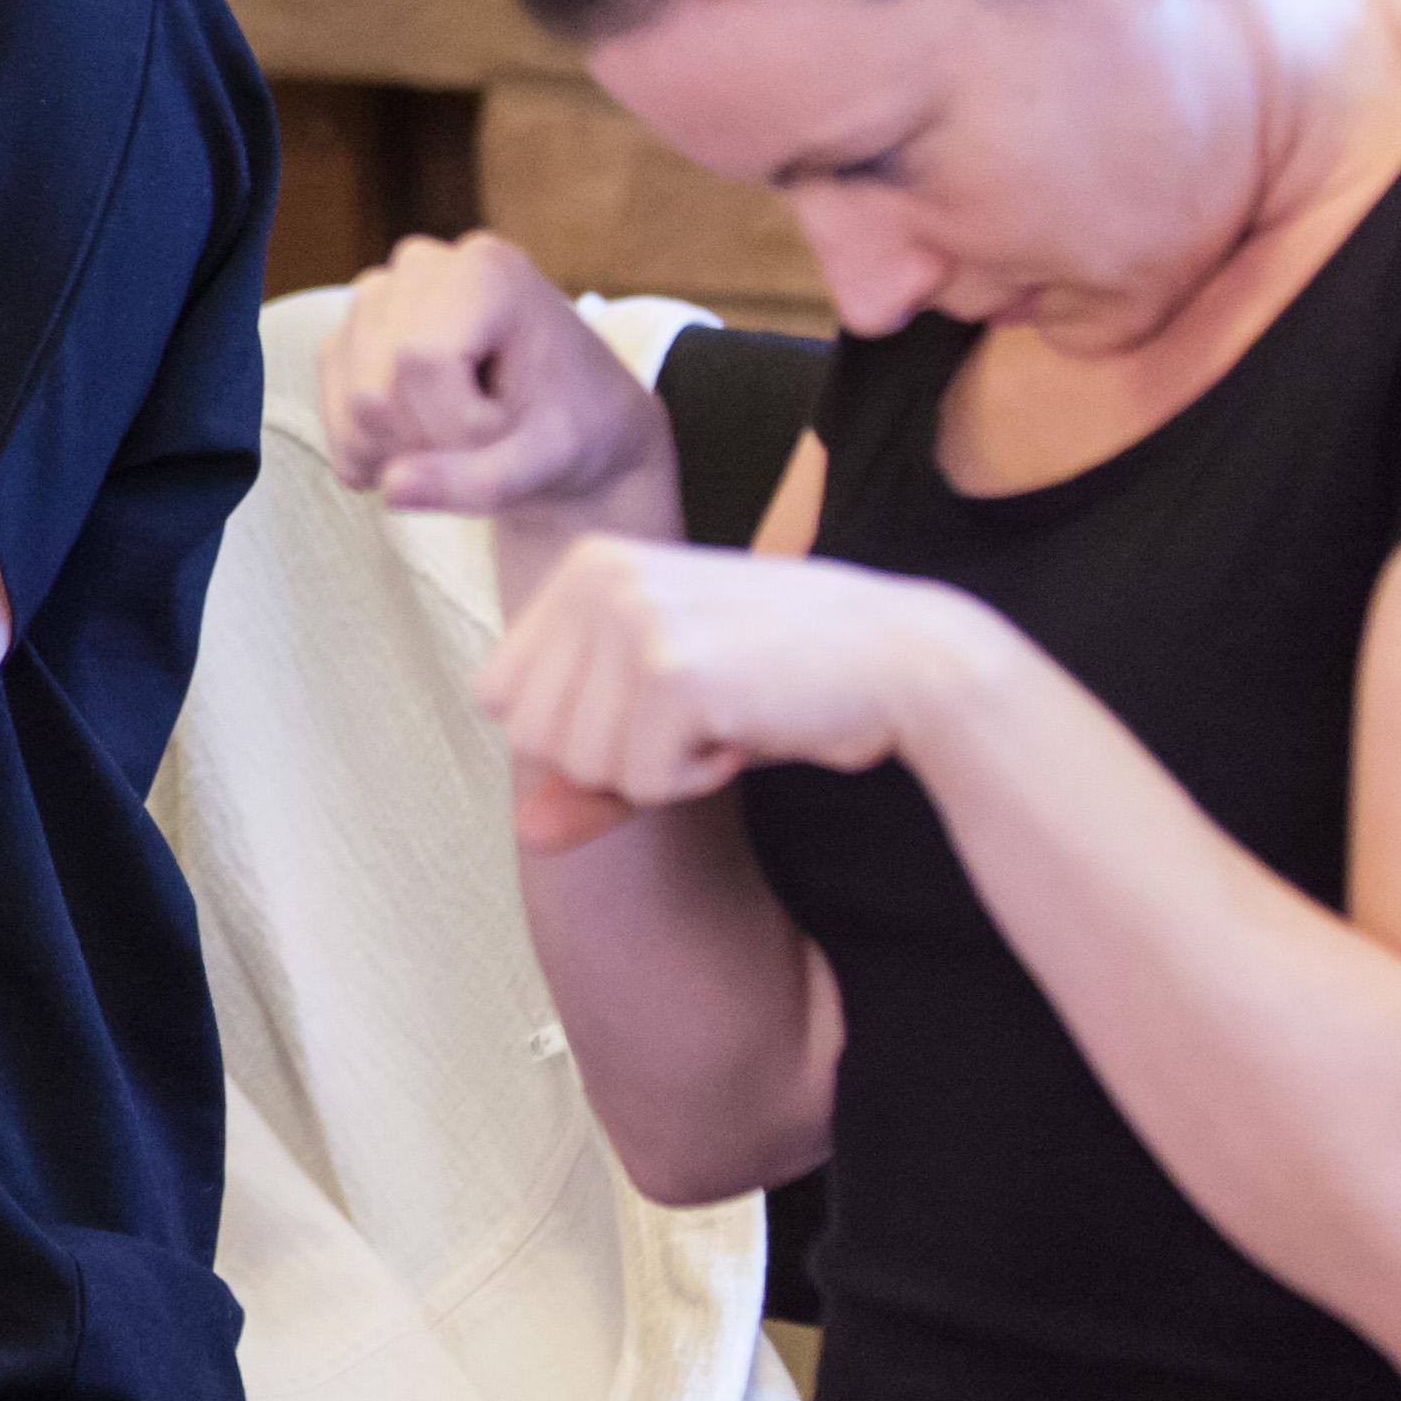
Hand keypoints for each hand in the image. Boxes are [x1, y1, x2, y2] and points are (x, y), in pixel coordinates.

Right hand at [315, 231, 677, 528]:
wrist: (574, 422)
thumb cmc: (577, 429)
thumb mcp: (550, 459)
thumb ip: (481, 481)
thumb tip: (391, 489)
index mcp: (485, 270)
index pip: (423, 360)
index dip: (460, 426)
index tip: (511, 437)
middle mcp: (421, 267)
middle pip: (380, 386)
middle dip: (432, 445)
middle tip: (489, 450)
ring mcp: (378, 297)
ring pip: (355, 403)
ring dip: (402, 453)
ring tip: (460, 449)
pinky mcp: (352, 335)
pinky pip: (334, 410)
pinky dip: (372, 452)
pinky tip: (421, 452)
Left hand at [478, 536, 975, 852]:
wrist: (901, 658)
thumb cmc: (777, 681)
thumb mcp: (663, 713)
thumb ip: (586, 772)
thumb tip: (526, 834)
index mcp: (582, 566)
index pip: (498, 697)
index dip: (578, 729)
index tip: (659, 699)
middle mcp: (595, 577)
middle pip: (531, 738)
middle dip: (612, 756)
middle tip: (694, 713)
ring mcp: (631, 619)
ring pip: (580, 767)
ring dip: (658, 770)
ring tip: (723, 714)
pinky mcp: (672, 672)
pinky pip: (640, 786)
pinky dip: (696, 781)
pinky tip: (745, 727)